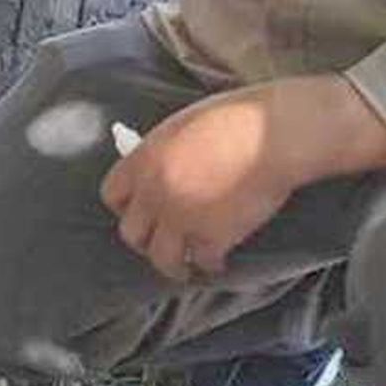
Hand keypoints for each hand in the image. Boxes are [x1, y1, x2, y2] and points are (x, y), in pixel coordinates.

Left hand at [100, 74, 385, 284]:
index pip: (112, 194)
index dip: (126, 207)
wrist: (273, 133)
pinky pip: (203, 262)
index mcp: (144, 159)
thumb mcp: (182, 125)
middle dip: (146, 240)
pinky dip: (211, 264)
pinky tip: (218, 263)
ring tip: (185, 268)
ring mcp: (181, 218)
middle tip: (161, 244)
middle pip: (131, 234)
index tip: (140, 214)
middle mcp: (155, 192)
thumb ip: (162, 152)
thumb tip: (156, 170)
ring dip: (174, 265)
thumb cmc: (236, 117)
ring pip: (162, 259)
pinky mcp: (213, 237)